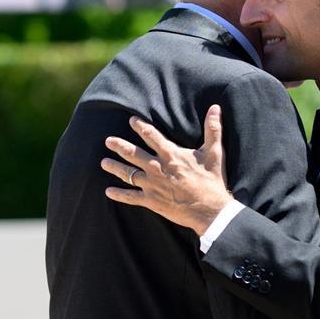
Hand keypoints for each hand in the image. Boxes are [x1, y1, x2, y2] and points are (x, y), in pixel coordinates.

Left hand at [101, 105, 232, 236]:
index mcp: (171, 155)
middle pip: (132, 153)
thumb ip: (213, 129)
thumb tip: (216, 108)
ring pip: (128, 173)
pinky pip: (130, 197)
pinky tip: (108, 191)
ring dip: (114, 167)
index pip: (151, 136)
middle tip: (108, 140)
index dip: (140, 126)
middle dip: (119, 146)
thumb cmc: (212, 181)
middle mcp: (157, 168)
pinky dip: (119, 194)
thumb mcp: (214, 153)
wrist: (210, 210)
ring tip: (103, 162)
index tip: (131, 120)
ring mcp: (152, 185)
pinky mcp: (151, 201)